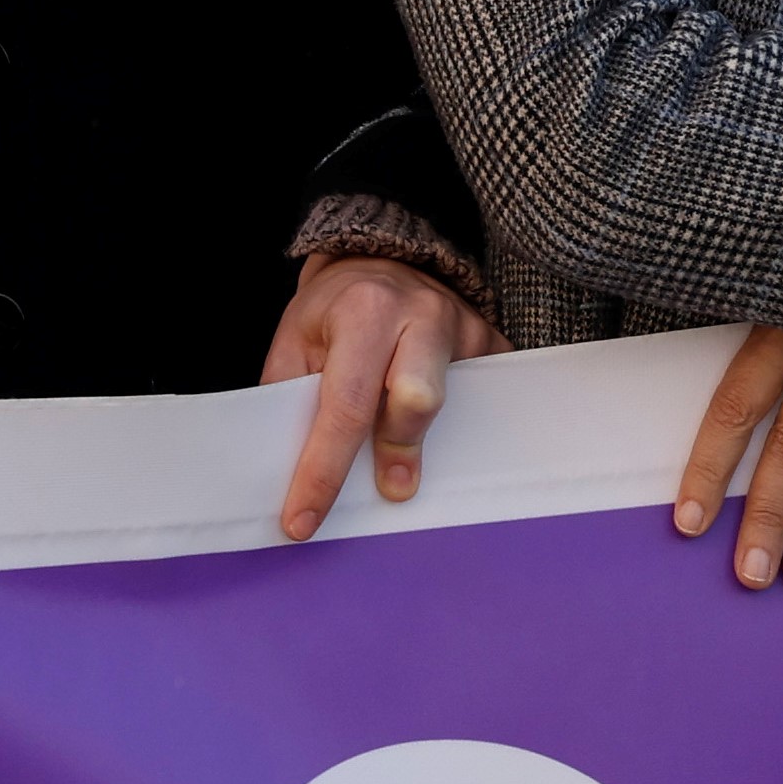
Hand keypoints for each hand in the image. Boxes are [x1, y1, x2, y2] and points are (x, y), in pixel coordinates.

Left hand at [262, 255, 498, 538]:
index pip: (345, 407)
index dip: (323, 472)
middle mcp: (420, 312)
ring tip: (403, 457)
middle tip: (384, 488)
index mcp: (362, 310)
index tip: (304, 521)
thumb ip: (292, 399)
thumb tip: (291, 472)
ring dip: (423, 441)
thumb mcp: (294, 342)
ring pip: (454, 405)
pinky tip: (436, 431)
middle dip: (395, 450)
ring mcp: (464, 325)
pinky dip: (458, 427)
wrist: (380, 262)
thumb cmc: (332, 312)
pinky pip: (483, 401)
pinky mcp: (492, 342)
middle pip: (417, 400)